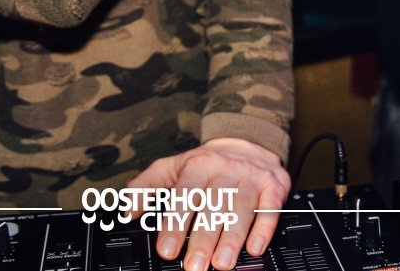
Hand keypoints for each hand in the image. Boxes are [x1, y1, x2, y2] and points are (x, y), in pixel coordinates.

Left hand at [128, 137, 289, 270]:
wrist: (247, 140)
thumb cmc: (207, 163)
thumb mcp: (172, 167)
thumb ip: (145, 187)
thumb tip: (126, 210)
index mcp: (198, 164)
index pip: (185, 195)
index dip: (175, 223)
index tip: (167, 249)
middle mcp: (225, 169)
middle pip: (213, 205)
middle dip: (203, 238)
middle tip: (195, 266)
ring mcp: (251, 177)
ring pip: (242, 208)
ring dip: (232, 237)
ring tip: (222, 263)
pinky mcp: (273, 186)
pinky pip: (270, 208)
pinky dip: (263, 228)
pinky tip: (254, 247)